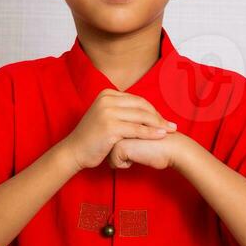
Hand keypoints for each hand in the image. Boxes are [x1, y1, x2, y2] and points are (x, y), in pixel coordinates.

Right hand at [62, 89, 177, 169]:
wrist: (74, 151)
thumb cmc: (91, 138)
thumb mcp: (104, 116)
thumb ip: (120, 110)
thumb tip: (141, 111)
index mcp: (106, 94)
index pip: (137, 100)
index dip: (152, 110)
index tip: (163, 120)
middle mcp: (107, 100)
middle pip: (141, 106)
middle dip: (158, 116)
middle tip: (171, 126)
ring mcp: (108, 112)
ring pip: (141, 117)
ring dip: (159, 124)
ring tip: (170, 131)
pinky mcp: (110, 127)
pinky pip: (137, 130)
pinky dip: (151, 133)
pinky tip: (161, 136)